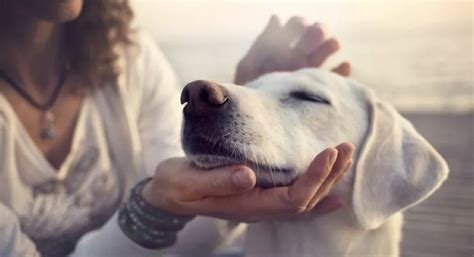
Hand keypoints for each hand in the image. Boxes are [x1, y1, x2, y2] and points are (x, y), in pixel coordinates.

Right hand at [141, 143, 353, 221]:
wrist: (168, 193)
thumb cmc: (176, 186)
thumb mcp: (188, 182)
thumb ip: (217, 181)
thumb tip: (248, 175)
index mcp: (247, 206)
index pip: (292, 198)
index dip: (314, 178)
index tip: (329, 152)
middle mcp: (259, 208)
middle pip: (306, 200)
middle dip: (329, 175)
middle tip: (345, 147)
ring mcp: (261, 203)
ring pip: (304, 199)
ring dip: (327, 179)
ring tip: (344, 156)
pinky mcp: (259, 193)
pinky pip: (295, 199)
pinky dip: (317, 193)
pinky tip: (335, 192)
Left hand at [235, 16, 350, 84]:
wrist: (257, 121)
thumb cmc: (249, 93)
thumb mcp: (250, 67)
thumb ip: (263, 43)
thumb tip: (276, 17)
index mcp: (280, 47)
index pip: (295, 26)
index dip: (299, 23)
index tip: (300, 27)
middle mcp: (297, 57)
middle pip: (314, 35)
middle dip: (317, 31)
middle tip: (316, 34)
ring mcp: (309, 72)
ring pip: (326, 52)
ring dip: (331, 45)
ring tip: (332, 45)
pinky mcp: (320, 90)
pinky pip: (336, 78)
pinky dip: (343, 71)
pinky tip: (344, 65)